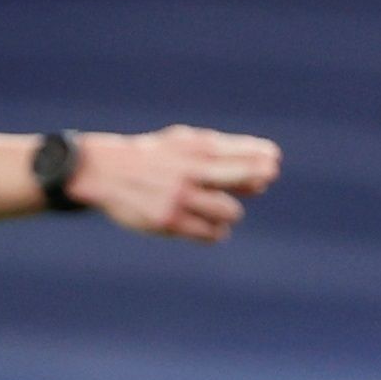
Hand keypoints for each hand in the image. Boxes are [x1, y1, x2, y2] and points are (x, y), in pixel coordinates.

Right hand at [69, 126, 281, 242]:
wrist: (106, 173)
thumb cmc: (154, 158)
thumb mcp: (183, 145)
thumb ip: (219, 158)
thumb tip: (263, 179)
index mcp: (192, 148)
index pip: (237, 151)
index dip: (259, 155)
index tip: (274, 159)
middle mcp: (189, 172)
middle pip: (239, 176)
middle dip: (257, 177)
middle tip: (266, 179)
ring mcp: (180, 198)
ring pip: (229, 212)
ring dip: (230, 212)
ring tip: (222, 209)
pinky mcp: (169, 222)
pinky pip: (210, 233)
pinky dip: (216, 231)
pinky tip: (211, 226)